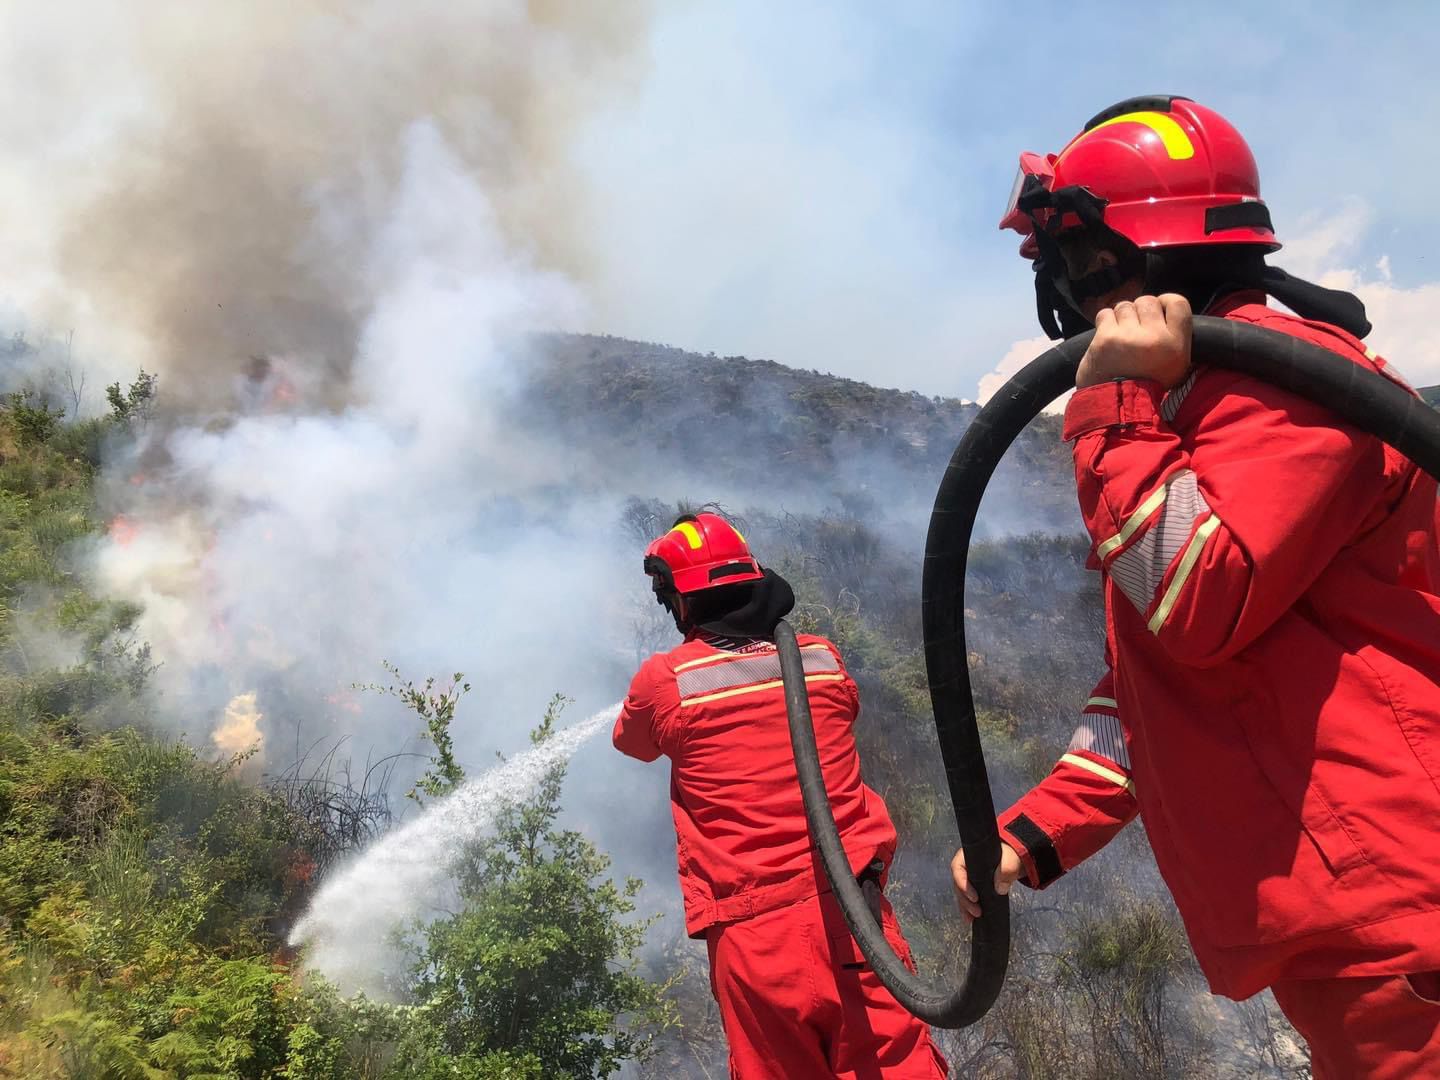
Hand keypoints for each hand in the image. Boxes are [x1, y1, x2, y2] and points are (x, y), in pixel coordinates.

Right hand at [951, 842, 1023, 921]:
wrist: (1016, 860)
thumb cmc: (1010, 855)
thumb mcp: (1010, 859)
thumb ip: (1006, 870)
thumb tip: (999, 888)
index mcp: (969, 856)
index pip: (958, 868)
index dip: (962, 883)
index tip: (974, 897)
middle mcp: (966, 867)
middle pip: (958, 884)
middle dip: (965, 900)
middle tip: (976, 911)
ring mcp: (970, 878)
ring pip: (962, 893)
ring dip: (965, 906)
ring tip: (971, 918)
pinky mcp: (976, 887)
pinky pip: (968, 898)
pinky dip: (969, 908)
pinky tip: (971, 918)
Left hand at [1076, 293, 1192, 389]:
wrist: (1116, 407)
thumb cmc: (1145, 386)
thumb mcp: (1175, 367)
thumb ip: (1175, 339)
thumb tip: (1164, 311)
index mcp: (1177, 344)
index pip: (1178, 302)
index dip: (1165, 301)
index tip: (1158, 310)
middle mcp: (1155, 337)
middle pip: (1148, 301)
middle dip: (1139, 312)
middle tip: (1134, 330)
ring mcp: (1129, 336)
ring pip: (1125, 306)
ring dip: (1121, 317)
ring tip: (1121, 336)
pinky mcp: (1106, 338)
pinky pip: (1105, 314)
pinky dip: (1105, 322)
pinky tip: (1107, 337)